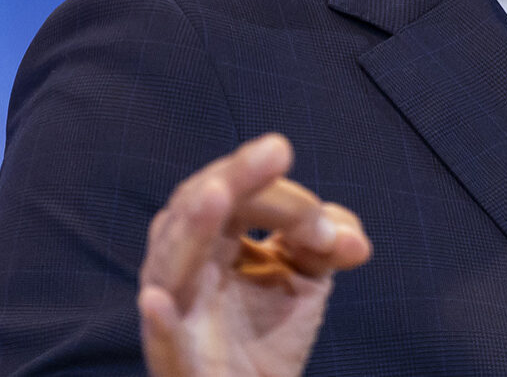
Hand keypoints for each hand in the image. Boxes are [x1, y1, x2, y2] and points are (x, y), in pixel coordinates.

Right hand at [138, 133, 371, 376]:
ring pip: (170, 265)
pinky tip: (156, 300)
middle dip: (237, 177)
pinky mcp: (177, 364)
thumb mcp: (307, 275)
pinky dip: (159, 322)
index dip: (282, 197)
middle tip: (277, 150)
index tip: (327, 228)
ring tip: (217, 196)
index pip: (236, 194)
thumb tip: (350, 238)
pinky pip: (162, 341)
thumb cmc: (269, 334)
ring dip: (193, 229)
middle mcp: (182, 267)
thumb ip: (328, 239)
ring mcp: (175, 314)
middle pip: (195, 209)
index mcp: (210, 239)